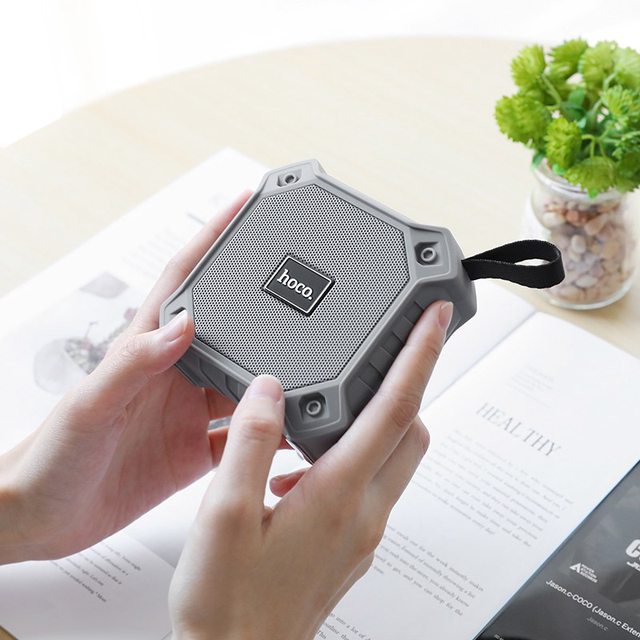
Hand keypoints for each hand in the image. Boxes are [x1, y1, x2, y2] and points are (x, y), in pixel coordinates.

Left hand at [0, 191, 280, 562]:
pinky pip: (246, 434)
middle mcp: (176, 374)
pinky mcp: (197, 449)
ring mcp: (189, 410)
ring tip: (318, 370)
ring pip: (248, 382)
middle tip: (310, 293)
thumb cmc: (53, 456)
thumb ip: (133, 363)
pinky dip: (272, 431)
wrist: (43, 516)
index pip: (186, 279)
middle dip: (269, 308)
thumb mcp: (90, 405)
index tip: (247, 204)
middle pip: (233, 329)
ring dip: (278, 375)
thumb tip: (182, 323)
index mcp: (149, 349)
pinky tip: (295, 430)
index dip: (215, 236)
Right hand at [169, 300, 452, 639]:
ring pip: (394, 458)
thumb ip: (249, 441)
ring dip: (381, 420)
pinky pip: (371, 485)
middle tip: (394, 349)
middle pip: (411, 431)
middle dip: (411, 383)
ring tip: (337, 402)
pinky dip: (355, 456)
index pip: (396, 408)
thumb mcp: (221, 513)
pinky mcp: (349, 546)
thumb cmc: (227, 605)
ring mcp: (361, 533)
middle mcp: (363, 513)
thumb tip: (270, 389)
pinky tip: (304, 466)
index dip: (420, 355)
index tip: (435, 318)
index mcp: (338, 495)